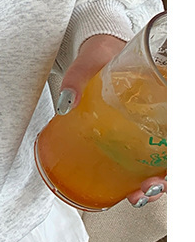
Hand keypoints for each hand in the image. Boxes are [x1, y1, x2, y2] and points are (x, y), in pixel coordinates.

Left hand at [58, 34, 166, 208]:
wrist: (95, 45)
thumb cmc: (103, 50)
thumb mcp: (93, 58)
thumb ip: (79, 76)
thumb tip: (67, 102)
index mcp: (161, 92)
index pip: (174, 129)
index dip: (172, 155)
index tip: (166, 170)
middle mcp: (159, 114)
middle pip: (169, 151)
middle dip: (164, 177)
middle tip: (149, 188)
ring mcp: (145, 126)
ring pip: (157, 161)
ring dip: (151, 183)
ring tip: (136, 196)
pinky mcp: (127, 133)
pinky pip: (135, 159)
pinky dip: (132, 177)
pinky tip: (124, 190)